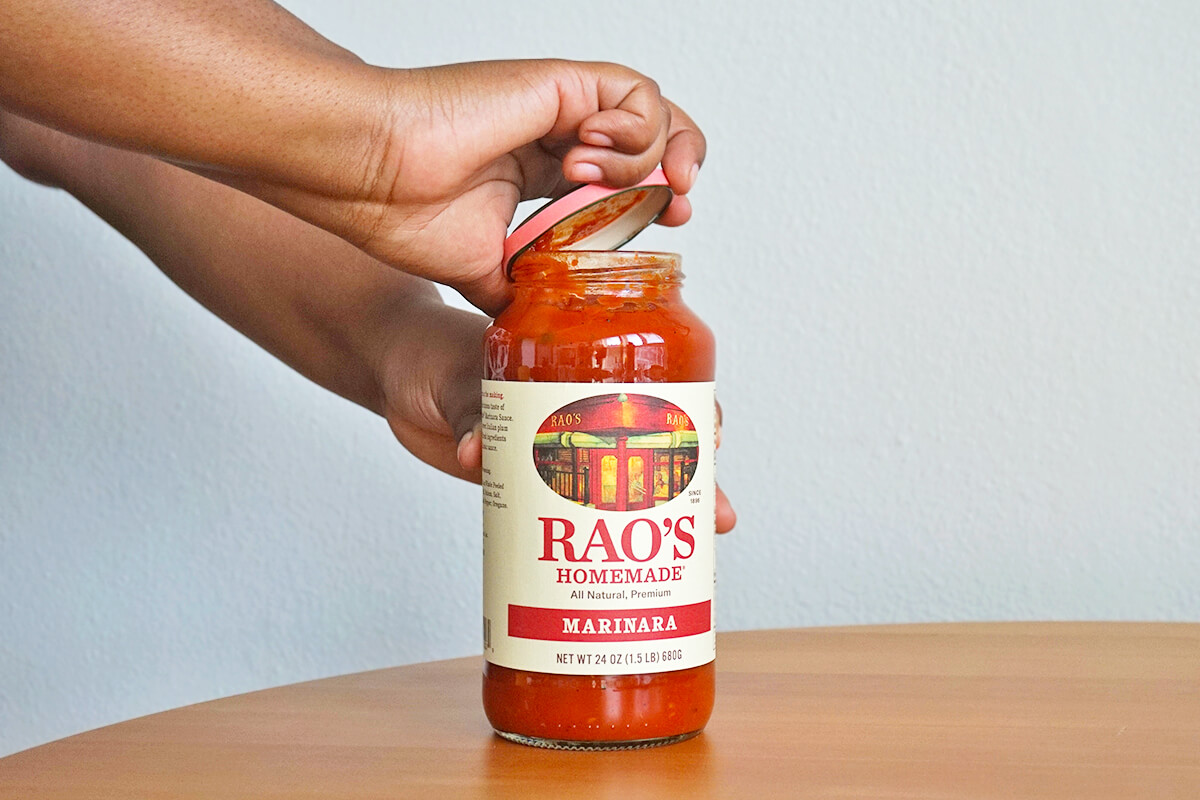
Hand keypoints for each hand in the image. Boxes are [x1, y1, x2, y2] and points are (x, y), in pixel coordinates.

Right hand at [276, 59, 705, 315]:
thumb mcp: (485, 273)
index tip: (668, 228)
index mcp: (539, 171)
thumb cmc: (402, 211)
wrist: (372, 177)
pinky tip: (588, 159)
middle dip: (677, 174)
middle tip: (678, 210)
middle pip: (651, 139)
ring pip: (651, 114)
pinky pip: (634, 95)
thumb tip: (540, 329)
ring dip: (647, 160)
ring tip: (603, 187)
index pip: (621, 178)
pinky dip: (633, 131)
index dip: (654, 199)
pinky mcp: (560, 84)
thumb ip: (523, 291)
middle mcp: (555, 135)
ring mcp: (560, 107)